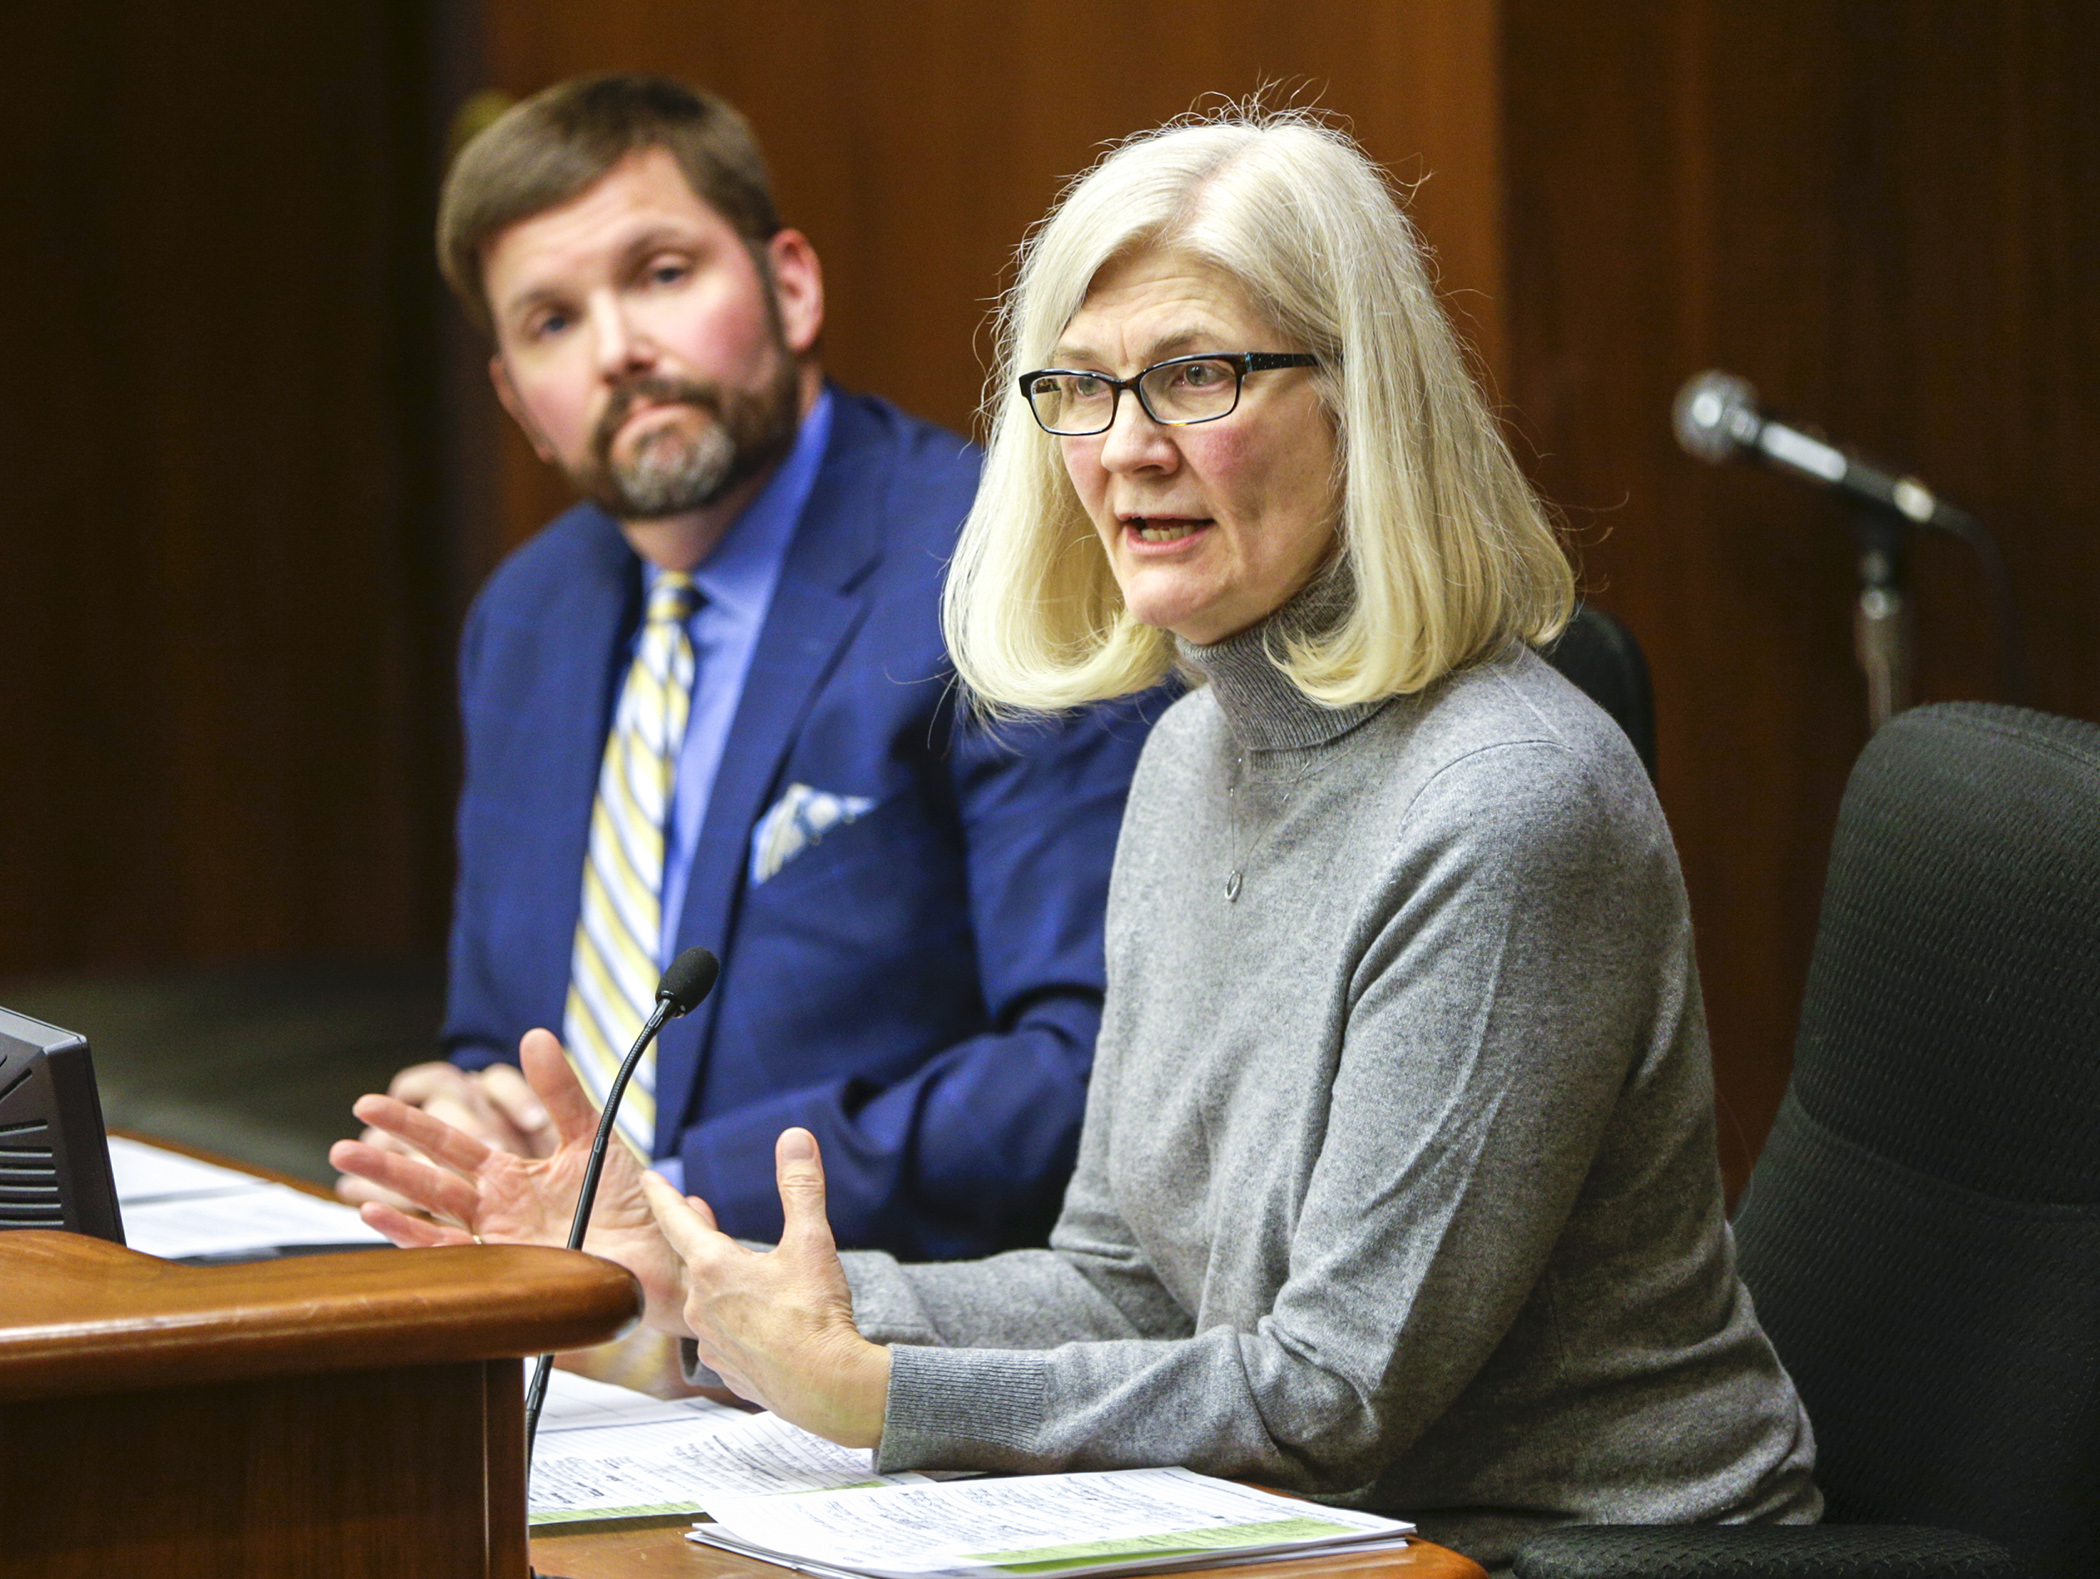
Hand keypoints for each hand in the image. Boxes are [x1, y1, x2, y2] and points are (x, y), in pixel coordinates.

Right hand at [327, 1028, 691, 1332]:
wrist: (662, 1262)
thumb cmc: (633, 1205)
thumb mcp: (594, 1138)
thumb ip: (562, 1092)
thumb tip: (534, 1035)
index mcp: (515, 1176)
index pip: (452, 1144)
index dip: (414, 1125)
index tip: (371, 1103)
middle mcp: (498, 1209)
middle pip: (431, 1178)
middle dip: (388, 1157)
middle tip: (344, 1138)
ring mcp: (498, 1242)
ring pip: (432, 1213)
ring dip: (390, 1192)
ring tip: (349, 1168)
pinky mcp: (507, 1274)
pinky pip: (451, 1255)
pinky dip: (414, 1236)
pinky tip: (379, 1216)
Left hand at [640, 1129, 889, 1449]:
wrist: (827, 1387)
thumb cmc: (815, 1317)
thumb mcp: (812, 1241)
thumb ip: (800, 1187)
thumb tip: (795, 1138)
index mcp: (715, 1269)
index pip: (677, 1221)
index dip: (664, 1196)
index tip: (650, 1180)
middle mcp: (702, 1306)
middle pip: (695, 1261)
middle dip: (699, 1237)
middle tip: (699, 1215)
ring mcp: (711, 1342)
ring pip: (709, 1302)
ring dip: (722, 1284)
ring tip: (744, 1275)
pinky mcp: (727, 1369)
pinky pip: (723, 1337)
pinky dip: (736, 1323)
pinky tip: (758, 1323)